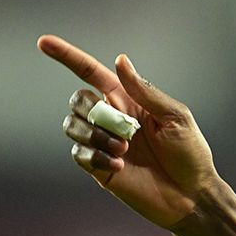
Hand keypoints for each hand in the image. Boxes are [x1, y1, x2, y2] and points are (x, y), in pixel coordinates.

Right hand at [39, 34, 219, 228]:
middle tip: (128, 131)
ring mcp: (103, 142)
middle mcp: (112, 118)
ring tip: (124, 149)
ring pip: (72, 125)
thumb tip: (120, 60)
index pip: (91, 74)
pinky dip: (95, 156)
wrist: (191, 194)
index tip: (43, 42)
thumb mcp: (176, 117)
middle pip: (78, 100)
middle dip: (94, 110)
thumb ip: (145, 91)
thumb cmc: (190, 153)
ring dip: (96, 135)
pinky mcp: (98, 167)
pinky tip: (118, 165)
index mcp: (130, 101)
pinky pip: (78, 153)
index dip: (67, 57)